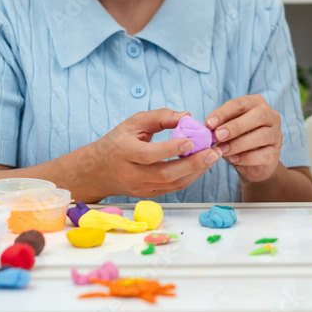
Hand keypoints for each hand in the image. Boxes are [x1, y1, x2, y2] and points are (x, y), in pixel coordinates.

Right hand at [89, 109, 221, 198]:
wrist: (98, 171)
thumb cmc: (118, 142)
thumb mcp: (133, 123)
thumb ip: (159, 117)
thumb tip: (186, 116)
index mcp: (123, 153)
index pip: (149, 155)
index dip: (171, 150)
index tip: (191, 141)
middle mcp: (131, 174)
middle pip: (165, 174)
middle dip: (193, 164)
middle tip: (213, 152)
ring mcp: (140, 188)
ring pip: (172, 184)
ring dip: (196, 171)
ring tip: (213, 156)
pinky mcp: (148, 195)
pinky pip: (173, 188)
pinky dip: (190, 177)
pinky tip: (202, 165)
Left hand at [206, 94, 282, 183]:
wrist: (251, 163)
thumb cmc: (237, 139)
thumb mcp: (227, 128)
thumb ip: (220, 125)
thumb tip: (208, 127)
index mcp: (257, 104)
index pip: (241, 104)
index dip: (224, 112)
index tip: (209, 123)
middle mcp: (271, 116)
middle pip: (258, 115)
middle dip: (236, 125)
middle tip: (218, 135)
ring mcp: (276, 135)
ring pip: (263, 135)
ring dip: (239, 143)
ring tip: (222, 150)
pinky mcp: (276, 153)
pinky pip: (264, 154)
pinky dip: (247, 158)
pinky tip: (234, 160)